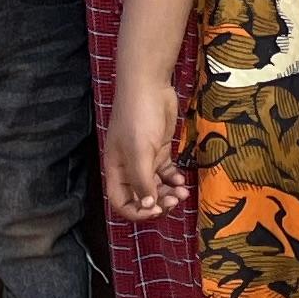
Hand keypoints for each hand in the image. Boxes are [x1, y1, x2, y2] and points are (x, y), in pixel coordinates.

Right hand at [102, 73, 187, 218]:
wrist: (149, 85)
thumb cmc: (138, 117)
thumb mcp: (139, 153)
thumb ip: (142, 182)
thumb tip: (148, 207)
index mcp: (116, 170)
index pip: (121, 202)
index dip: (137, 212)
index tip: (156, 211)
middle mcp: (129, 167)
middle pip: (140, 197)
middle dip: (158, 203)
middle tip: (174, 201)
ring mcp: (145, 158)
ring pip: (155, 185)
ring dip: (168, 193)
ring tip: (182, 192)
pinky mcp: (159, 148)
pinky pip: (165, 171)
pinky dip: (173, 179)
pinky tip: (181, 179)